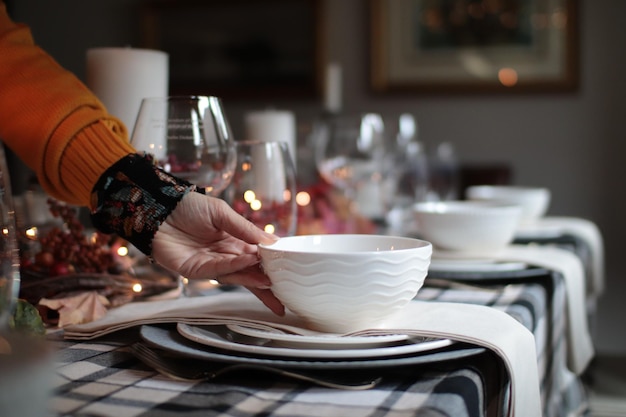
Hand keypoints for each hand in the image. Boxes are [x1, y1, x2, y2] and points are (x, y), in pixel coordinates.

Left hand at [151, 191, 283, 314]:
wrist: (158, 207)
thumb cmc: (188, 206)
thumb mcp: (222, 212)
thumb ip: (245, 228)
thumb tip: (270, 242)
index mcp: (233, 241)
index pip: (257, 256)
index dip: (272, 263)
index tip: (290, 268)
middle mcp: (224, 255)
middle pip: (250, 273)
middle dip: (267, 285)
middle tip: (286, 295)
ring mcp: (210, 264)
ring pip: (237, 275)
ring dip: (254, 278)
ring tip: (271, 281)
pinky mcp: (195, 270)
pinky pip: (219, 270)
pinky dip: (235, 267)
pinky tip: (249, 262)